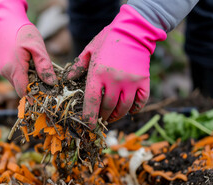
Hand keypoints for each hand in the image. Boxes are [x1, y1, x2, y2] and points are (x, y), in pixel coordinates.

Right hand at [0, 0, 56, 97]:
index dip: (35, 97)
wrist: (5, 21)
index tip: (46, 98)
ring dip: (29, 81)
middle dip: (34, 88)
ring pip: (18, 83)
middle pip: (22, 88)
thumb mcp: (37, 47)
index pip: (24, 91)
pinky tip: (30, 66)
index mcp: (14, 68)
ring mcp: (2, 71)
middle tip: (47, 83)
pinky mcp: (2, 68)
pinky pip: (14, 77)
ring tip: (38, 70)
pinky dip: (23, 76)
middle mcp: (6, 72)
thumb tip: (52, 83)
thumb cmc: (22, 32)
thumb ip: (44, 66)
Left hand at [66, 5, 166, 128]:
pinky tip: (129, 110)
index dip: (90, 117)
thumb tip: (69, 78)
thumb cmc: (108, 39)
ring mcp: (130, 81)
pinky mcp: (143, 81)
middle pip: (108, 107)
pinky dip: (134, 109)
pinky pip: (140, 102)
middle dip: (103, 116)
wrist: (133, 30)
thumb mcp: (90, 50)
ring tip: (113, 116)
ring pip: (124, 108)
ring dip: (117, 115)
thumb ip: (79, 65)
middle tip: (101, 118)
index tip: (89, 125)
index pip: (92, 101)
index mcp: (98, 73)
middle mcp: (114, 80)